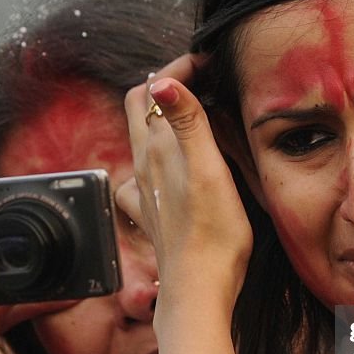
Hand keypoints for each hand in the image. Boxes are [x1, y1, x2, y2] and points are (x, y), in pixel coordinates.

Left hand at [123, 55, 251, 306]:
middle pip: (140, 108)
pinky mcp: (153, 214)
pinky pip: (141, 179)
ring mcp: (145, 191)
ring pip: (141, 140)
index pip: (155, 87)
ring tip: (189, 116)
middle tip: (199, 81)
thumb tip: (163, 78)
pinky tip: (167, 171)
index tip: (209, 63)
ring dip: (159, 120)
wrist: (199, 290)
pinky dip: (153, 163)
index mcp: (158, 148)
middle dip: (164, 85)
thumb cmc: (213, 235)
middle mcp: (144, 165)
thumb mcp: (208, 171)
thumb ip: (187, 122)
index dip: (180, 66)